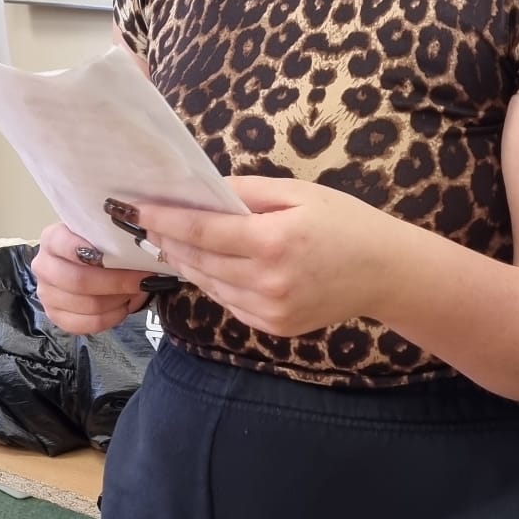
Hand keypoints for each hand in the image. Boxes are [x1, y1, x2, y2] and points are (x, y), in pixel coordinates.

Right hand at [31, 222, 150, 335]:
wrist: (85, 265)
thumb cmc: (98, 248)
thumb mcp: (102, 235)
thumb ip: (114, 238)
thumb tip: (142, 253)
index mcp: (52, 239)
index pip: (67, 246)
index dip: (95, 253)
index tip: (122, 255)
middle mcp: (44, 266)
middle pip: (79, 281)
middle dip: (117, 282)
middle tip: (141, 280)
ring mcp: (46, 293)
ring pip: (87, 305)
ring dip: (118, 300)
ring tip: (133, 292)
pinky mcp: (55, 316)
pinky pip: (87, 324)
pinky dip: (111, 317)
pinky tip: (122, 307)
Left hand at [140, 177, 407, 336]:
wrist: (385, 272)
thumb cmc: (343, 222)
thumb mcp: (297, 192)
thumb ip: (245, 192)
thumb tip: (200, 191)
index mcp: (273, 242)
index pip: (201, 231)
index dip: (163, 220)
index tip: (133, 209)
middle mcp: (268, 282)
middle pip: (197, 260)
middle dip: (167, 241)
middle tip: (146, 224)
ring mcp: (270, 310)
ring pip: (208, 285)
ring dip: (185, 263)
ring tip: (170, 243)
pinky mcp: (273, 327)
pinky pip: (229, 303)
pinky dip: (213, 283)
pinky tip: (210, 266)